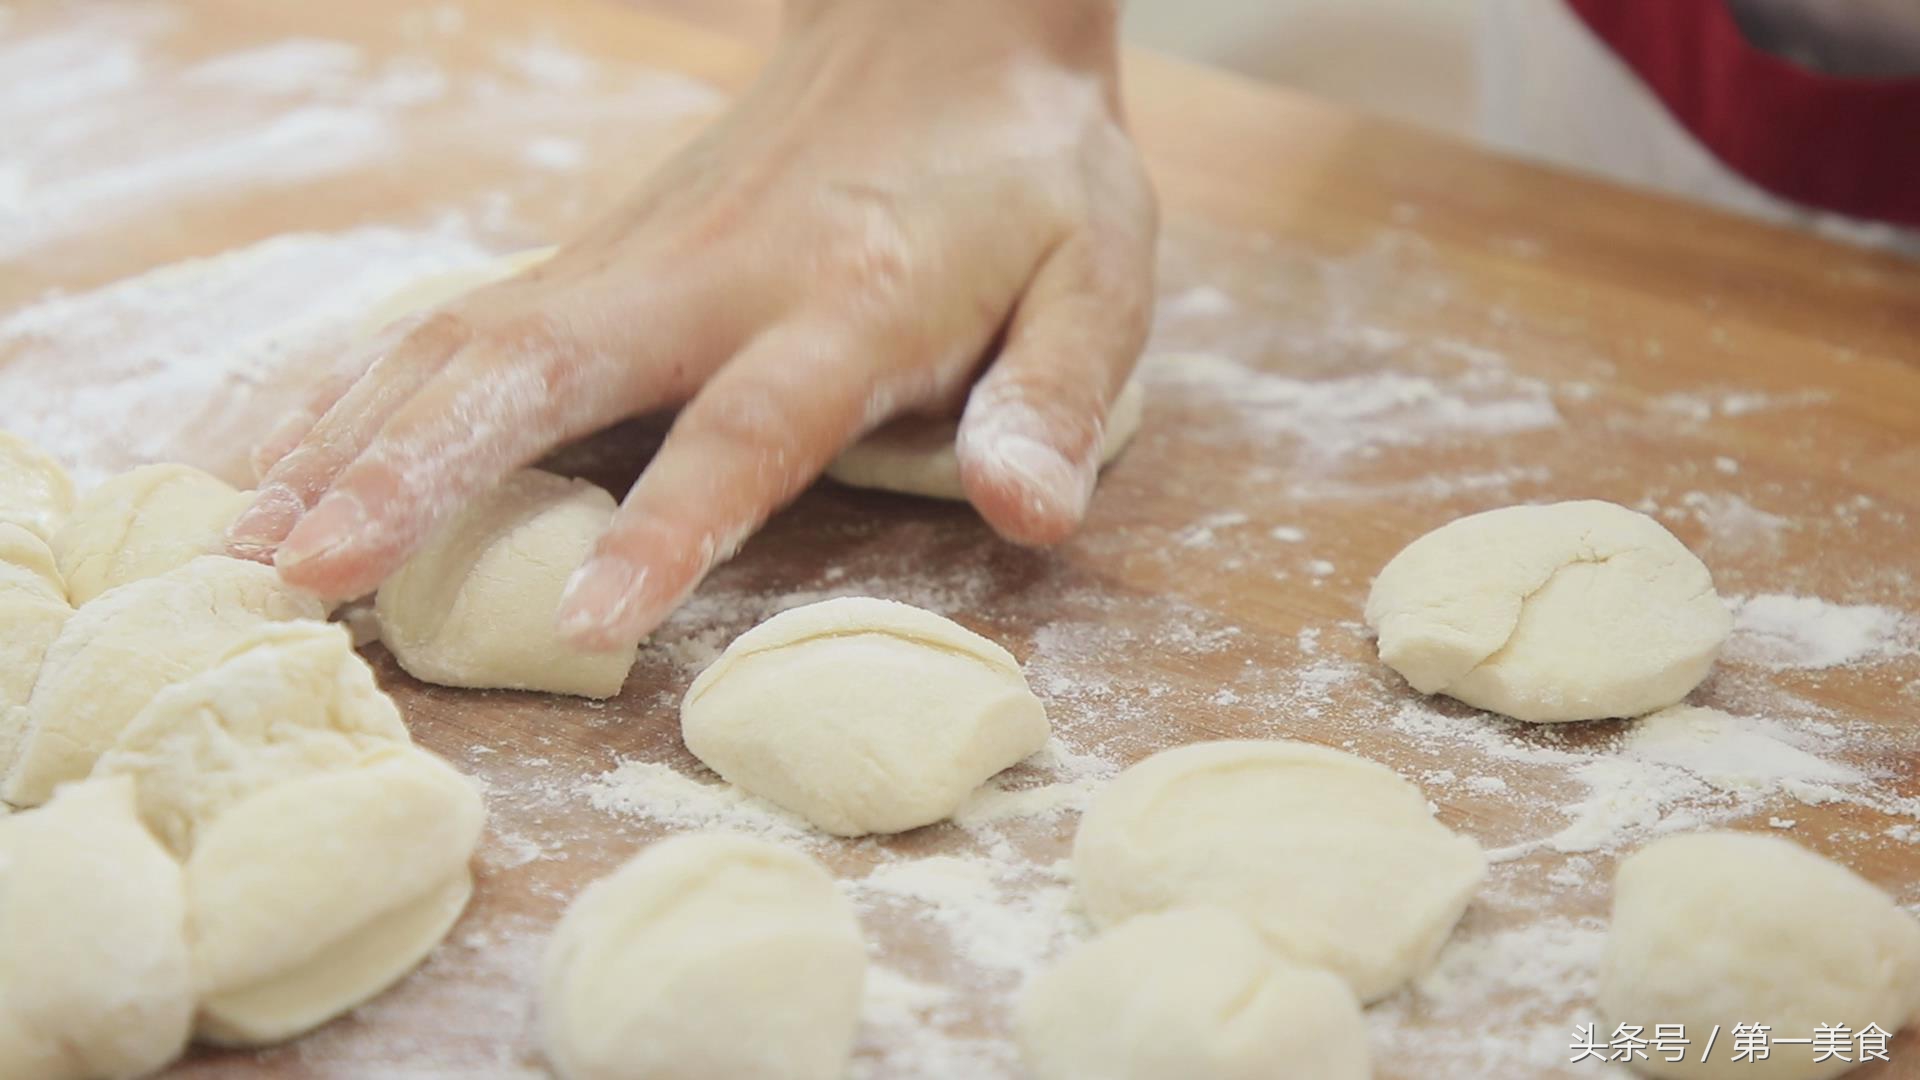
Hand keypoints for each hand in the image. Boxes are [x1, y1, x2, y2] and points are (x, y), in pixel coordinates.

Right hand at [227, 0, 1155, 649]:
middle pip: (536, 369)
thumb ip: (1054, 399)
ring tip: (250, 546)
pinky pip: (456, 321)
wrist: (943, 23)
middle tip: (305, 575)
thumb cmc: (1025, 176)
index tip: (589, 624)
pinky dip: (358, 389)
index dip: (668, 525)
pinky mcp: (598, 252)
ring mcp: (635, 255)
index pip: (746, 425)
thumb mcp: (1096, 280)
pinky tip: (285, 447)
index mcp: (843, 299)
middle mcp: (710, 275)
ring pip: (462, 339)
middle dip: (414, 473)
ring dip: (349, 437)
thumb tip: (1029, 518)